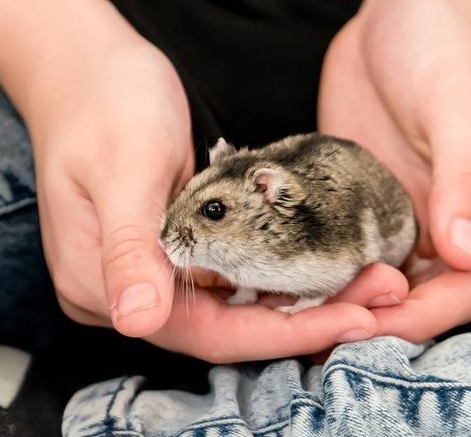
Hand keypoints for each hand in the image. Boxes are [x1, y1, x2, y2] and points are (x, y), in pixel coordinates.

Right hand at [24, 20, 404, 361]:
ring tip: (370, 285)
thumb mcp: (122, 170)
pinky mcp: (177, 258)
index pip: (206, 333)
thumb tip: (138, 321)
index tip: (353, 320)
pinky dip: (285, 279)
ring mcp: (152, 278)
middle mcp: (128, 295)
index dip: (282, 333)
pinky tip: (331, 271)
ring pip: (241, 309)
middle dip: (309, 319)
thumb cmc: (104, 106)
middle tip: (379, 299)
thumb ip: (129, 248)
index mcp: (101, 288)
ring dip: (306, 301)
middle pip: (231, 330)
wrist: (90, 69)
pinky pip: (239, 282)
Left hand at [319, 0, 470, 341]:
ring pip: (378, 283)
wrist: (403, 13)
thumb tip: (467, 255)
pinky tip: (280, 285)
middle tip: (323, 338)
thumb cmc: (444, 50)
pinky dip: (318, 273)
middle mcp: (448, 226)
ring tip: (294, 326)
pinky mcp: (362, 206)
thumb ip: (465, 179)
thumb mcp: (460, 106)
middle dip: (378, 322)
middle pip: (421, 298)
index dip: (427, 317)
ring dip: (343, 306)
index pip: (469, 287)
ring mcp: (402, 218)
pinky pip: (343, 251)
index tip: (376, 326)